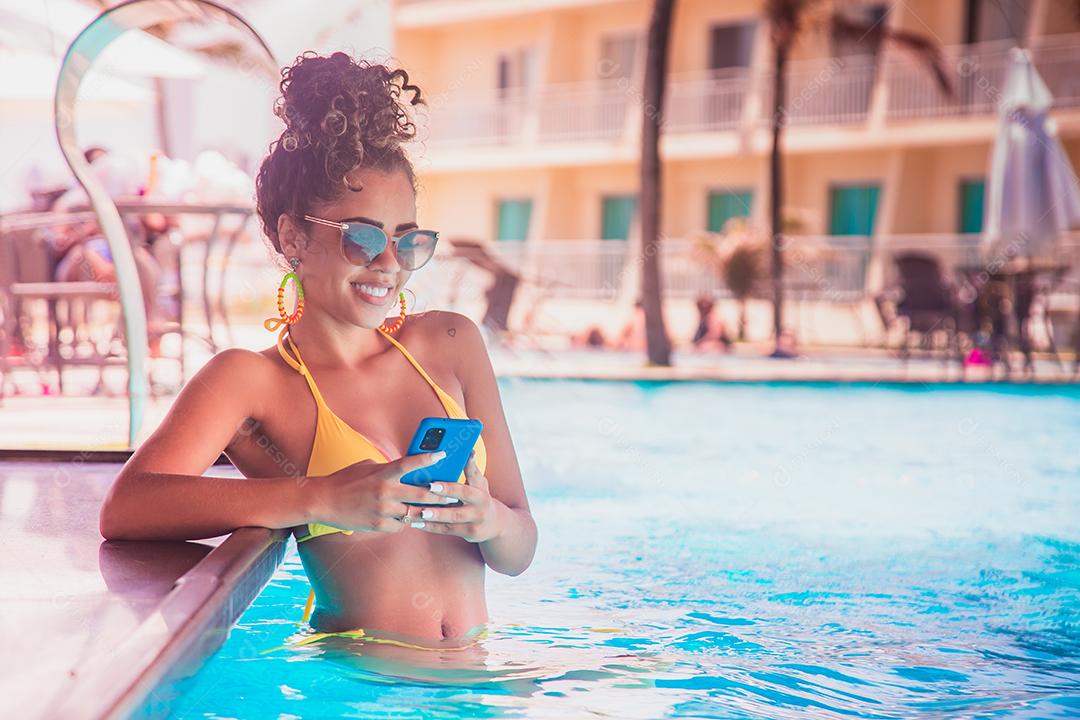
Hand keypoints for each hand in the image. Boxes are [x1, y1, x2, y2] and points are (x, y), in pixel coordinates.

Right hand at [307, 451, 448, 533]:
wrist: (323, 501)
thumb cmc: (345, 480)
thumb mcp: (367, 467)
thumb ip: (388, 468)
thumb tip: (406, 470)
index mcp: (382, 473)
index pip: (410, 464)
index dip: (428, 458)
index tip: (444, 454)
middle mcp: (385, 492)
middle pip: (421, 495)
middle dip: (440, 496)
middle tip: (453, 495)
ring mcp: (382, 510)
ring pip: (414, 514)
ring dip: (425, 512)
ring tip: (437, 510)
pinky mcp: (378, 525)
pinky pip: (400, 526)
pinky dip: (405, 522)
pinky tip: (407, 519)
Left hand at [412, 450, 502, 541]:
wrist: (495, 524)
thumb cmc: (480, 498)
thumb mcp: (480, 483)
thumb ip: (471, 470)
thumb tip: (469, 450)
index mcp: (481, 488)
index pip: (473, 475)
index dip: (466, 466)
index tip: (456, 460)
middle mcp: (481, 504)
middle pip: (463, 496)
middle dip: (446, 491)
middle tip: (429, 487)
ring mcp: (476, 520)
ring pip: (453, 517)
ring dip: (434, 515)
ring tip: (419, 512)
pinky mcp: (470, 533)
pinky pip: (448, 530)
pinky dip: (431, 527)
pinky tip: (417, 523)